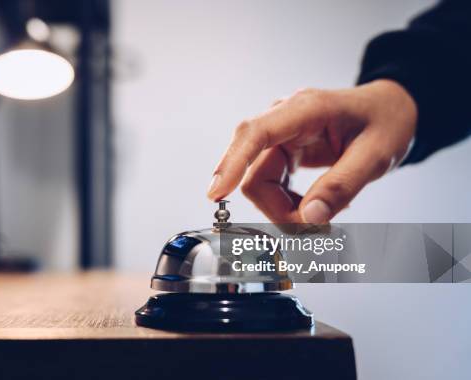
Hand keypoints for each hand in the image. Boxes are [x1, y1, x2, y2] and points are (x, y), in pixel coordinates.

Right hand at [207, 79, 416, 223]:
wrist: (392, 110)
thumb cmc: (386, 122)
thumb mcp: (375, 156)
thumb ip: (341, 187)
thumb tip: (309, 219)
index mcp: (305, 109)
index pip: (255, 134)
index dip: (231, 163)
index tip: (216, 193)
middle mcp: (284, 119)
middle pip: (254, 171)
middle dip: (276, 207)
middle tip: (313, 230)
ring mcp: (280, 136)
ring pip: (259, 183)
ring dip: (282, 209)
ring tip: (321, 217)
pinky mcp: (282, 150)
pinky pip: (271, 184)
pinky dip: (288, 203)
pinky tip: (314, 203)